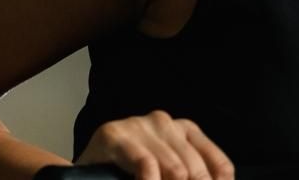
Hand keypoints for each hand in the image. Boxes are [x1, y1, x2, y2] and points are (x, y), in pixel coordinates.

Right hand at [74, 110, 233, 179]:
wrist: (80, 171)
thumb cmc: (124, 173)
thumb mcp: (165, 171)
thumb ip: (188, 175)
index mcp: (186, 131)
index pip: (219, 164)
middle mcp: (167, 123)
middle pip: (196, 169)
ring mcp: (141, 126)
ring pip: (175, 168)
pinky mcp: (116, 134)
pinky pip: (146, 164)